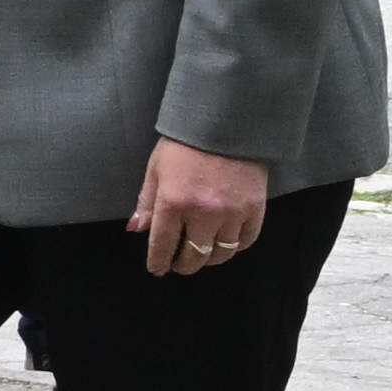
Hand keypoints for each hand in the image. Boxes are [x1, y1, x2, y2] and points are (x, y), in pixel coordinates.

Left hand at [132, 136, 274, 281]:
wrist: (227, 121)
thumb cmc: (185, 143)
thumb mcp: (156, 168)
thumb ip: (147, 202)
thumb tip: (136, 229)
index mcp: (173, 203)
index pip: (163, 246)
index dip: (158, 262)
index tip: (157, 269)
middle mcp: (203, 213)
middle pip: (194, 257)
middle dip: (183, 265)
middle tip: (179, 263)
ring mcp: (232, 213)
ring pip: (220, 254)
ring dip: (208, 259)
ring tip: (202, 254)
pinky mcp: (255, 208)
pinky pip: (246, 241)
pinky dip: (235, 246)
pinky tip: (225, 242)